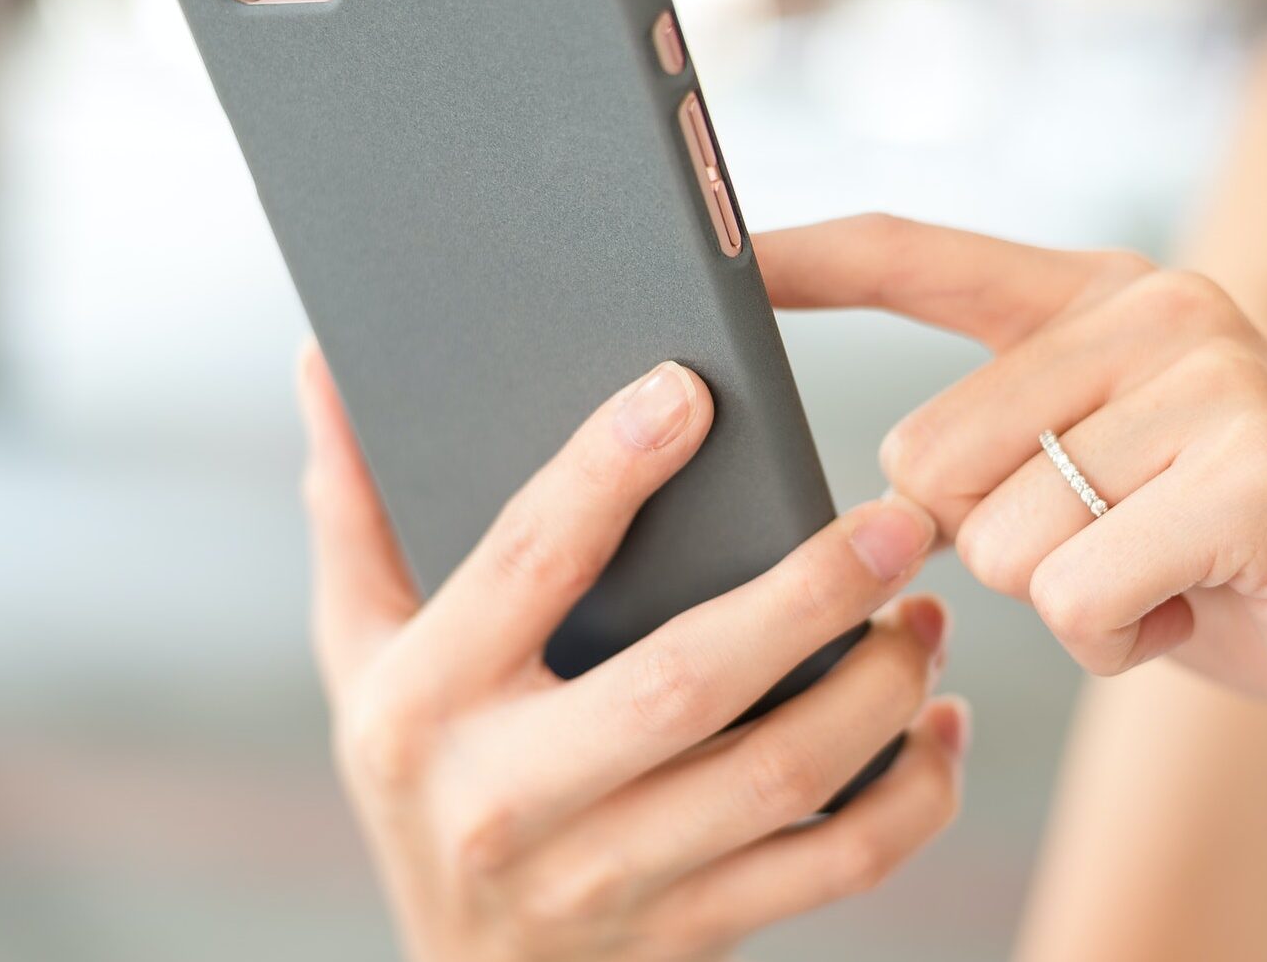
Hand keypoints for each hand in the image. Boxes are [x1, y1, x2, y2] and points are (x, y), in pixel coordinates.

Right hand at [295, 342, 967, 961]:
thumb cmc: (422, 777)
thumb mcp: (358, 653)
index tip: (692, 389)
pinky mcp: (690, 933)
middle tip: (896, 522)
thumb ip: (355, 511)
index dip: (608, 469)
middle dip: (808, 594)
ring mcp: (605, 879)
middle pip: (686, 681)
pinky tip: (938, 725)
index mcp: (424, 703)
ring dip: (880, 689)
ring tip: (925, 614)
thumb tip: (328, 361)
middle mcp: (508, 799)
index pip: (527, 563)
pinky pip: (834, 869)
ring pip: (780, 778)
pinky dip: (913, 796)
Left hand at [757, 215, 1266, 781]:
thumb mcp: (1123, 481)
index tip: (721, 252)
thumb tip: (883, 492)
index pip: (927, 256)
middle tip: (1123, 555)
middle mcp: (1161, 311)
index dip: (813, 258)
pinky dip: (1124, 643)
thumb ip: (1017, 446)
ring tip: (1177, 583)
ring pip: (998, 541)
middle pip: (930, 458)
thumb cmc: (1250, 575)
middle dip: (998, 550)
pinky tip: (1206, 615)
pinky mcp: (1251, 474)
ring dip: (1071, 605)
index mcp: (1116, 296)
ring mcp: (1213, 384)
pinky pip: (1075, 595)